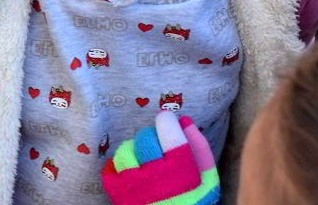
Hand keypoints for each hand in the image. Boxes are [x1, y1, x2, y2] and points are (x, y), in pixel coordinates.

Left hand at [102, 112, 219, 204]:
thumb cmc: (195, 201)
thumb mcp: (208, 179)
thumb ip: (200, 149)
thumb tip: (185, 121)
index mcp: (181, 170)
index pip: (168, 131)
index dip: (166, 120)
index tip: (167, 121)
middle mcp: (156, 176)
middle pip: (145, 139)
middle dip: (151, 135)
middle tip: (156, 143)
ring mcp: (135, 187)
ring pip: (125, 152)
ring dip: (133, 149)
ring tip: (142, 157)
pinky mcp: (121, 197)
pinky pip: (110, 171)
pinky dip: (116, 166)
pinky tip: (129, 168)